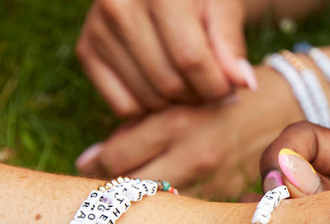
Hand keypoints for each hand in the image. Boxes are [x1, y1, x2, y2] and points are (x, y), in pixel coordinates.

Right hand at [75, 0, 253, 117]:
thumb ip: (230, 42)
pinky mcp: (87, 51)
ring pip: (148, 99)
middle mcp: (118, 6)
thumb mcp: (223, 5)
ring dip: (176, 104)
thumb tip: (242, 83)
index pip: (191, 58)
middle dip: (199, 95)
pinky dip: (149, 108)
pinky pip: (124, 106)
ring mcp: (98, 29)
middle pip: (169, 83)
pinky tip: (164, 86)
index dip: (218, 84)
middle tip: (212, 85)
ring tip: (190, 82)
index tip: (231, 86)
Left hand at [76, 66, 297, 198]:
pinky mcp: (230, 200)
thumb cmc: (221, 97)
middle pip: (132, 188)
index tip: (87, 167)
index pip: (115, 158)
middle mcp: (194, 156)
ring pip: (160, 207)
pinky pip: (190, 214)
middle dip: (113, 191)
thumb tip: (92, 158)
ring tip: (134, 201)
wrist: (282, 103)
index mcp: (176, 123)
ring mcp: (215, 182)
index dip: (96, 164)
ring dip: (143, 205)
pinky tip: (168, 208)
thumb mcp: (177, 100)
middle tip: (103, 190)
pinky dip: (174, 212)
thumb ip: (136, 126)